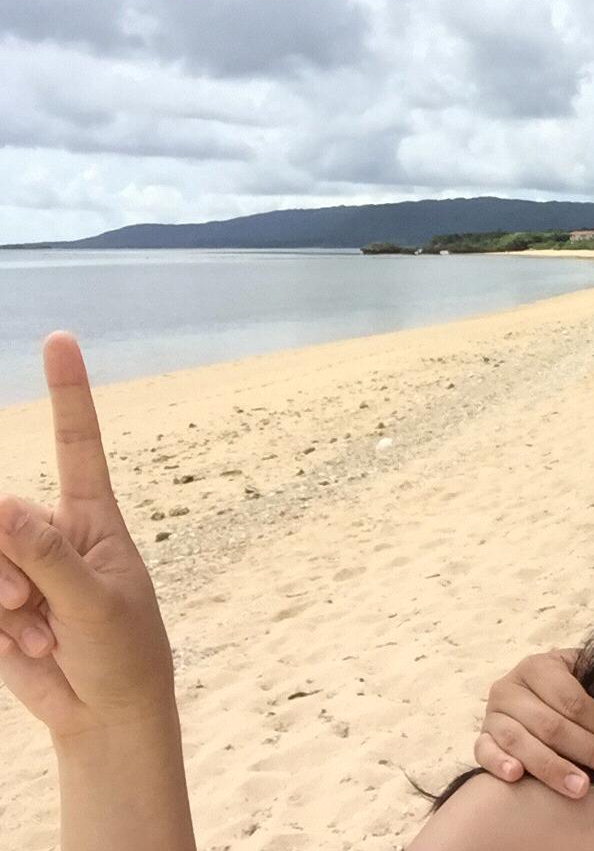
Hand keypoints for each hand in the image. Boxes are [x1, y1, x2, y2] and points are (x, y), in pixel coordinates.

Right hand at [0, 332, 176, 741]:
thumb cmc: (124, 651)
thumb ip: (46, 557)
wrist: (105, 711)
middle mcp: (52, 531)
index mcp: (93, 518)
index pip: (79, 443)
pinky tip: (27, 646)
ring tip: (41, 633)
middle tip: (36, 611)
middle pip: (2, 518)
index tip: (60, 339)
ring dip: (4, 604)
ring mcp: (19, 565)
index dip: (68, 391)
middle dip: (9, 569)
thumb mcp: (95, 605)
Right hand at [474, 648, 593, 797]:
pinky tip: (516, 776)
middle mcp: (511, 687)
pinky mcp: (481, 738)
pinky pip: (483, 752)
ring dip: (552, 767)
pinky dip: (498, 763)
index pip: (576, 701)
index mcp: (539, 667)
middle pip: (553, 725)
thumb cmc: (564, 690)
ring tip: (582, 788)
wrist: (528, 699)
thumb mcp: (585, 674)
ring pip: (521, 742)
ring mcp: (493, 714)